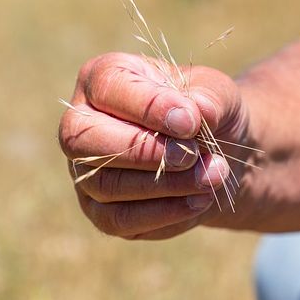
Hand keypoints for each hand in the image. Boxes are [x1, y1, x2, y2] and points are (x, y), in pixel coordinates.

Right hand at [58, 52, 250, 239]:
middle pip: (85, 139)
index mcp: (102, 79)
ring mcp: (85, 171)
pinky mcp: (101, 211)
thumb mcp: (218, 93)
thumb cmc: (207, 113)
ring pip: (106, 185)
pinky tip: (201, 200)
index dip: (148, 107)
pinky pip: (121, 220)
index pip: (107, 87)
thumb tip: (197, 112)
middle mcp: (81, 124)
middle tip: (193, 154)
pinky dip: (165, 213)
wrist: (218, 155)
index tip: (191, 121)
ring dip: (166, 185)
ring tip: (213, 175)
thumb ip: (209, 98)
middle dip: (145, 150)